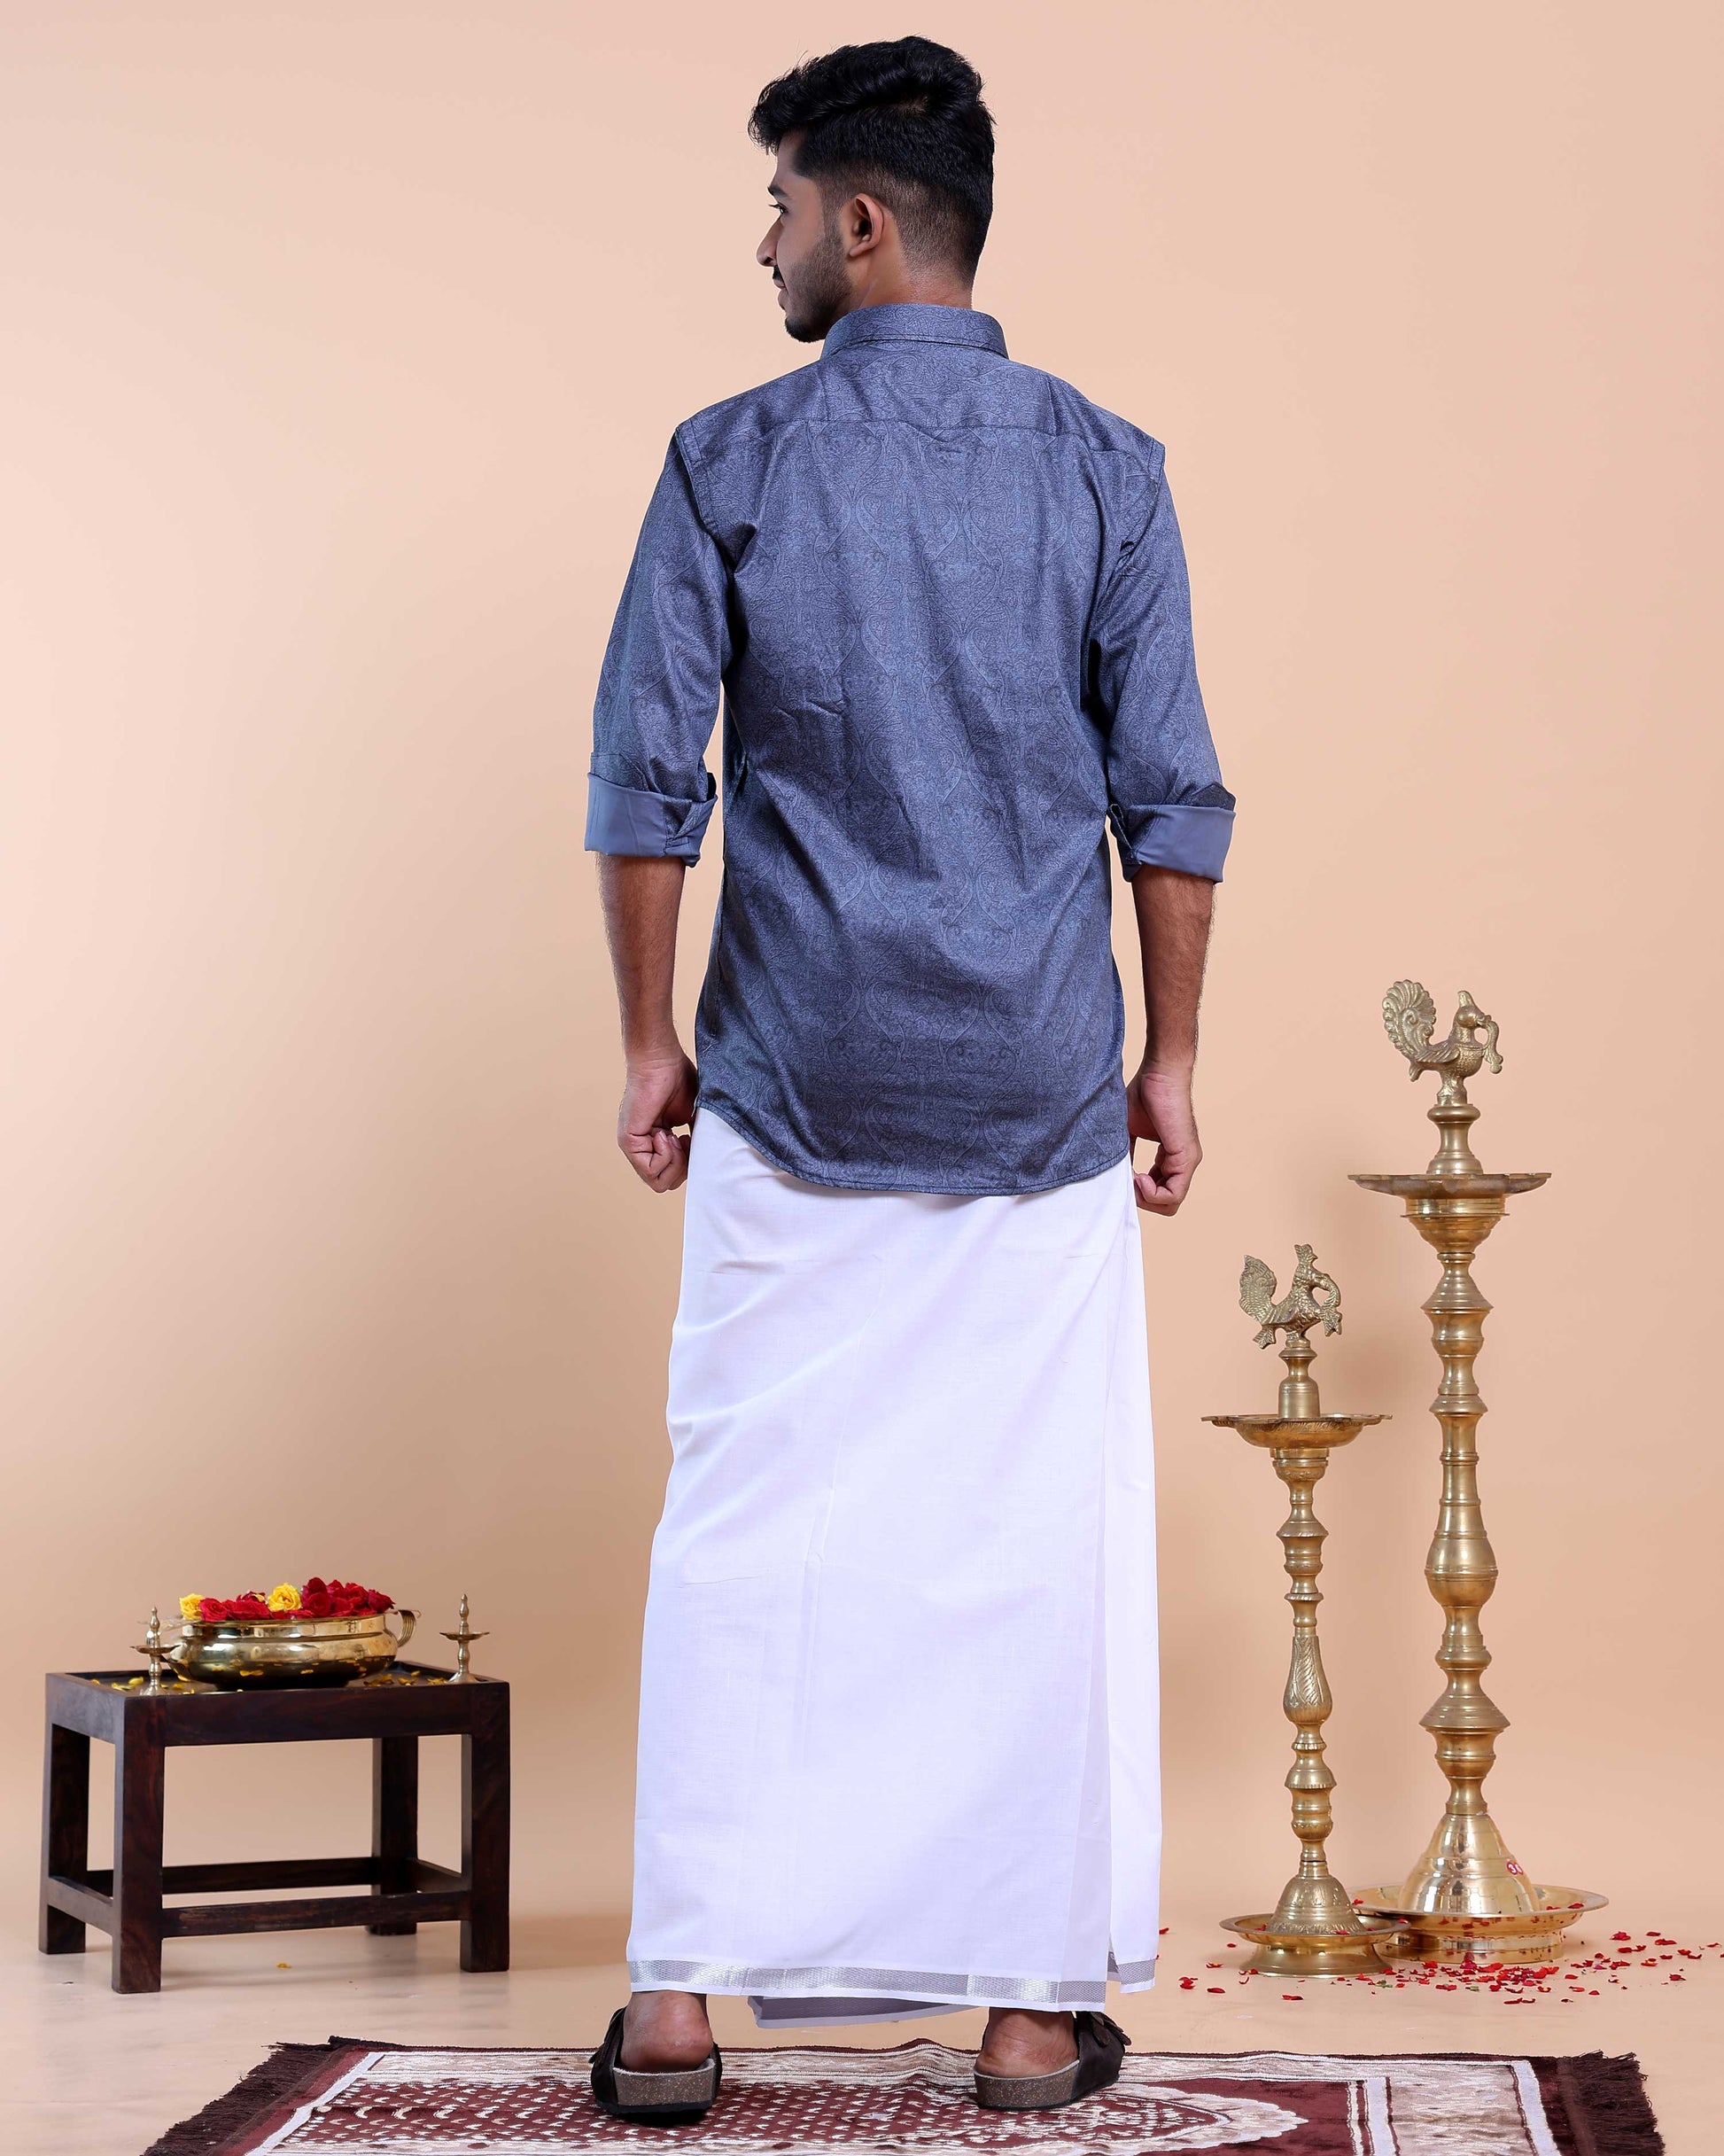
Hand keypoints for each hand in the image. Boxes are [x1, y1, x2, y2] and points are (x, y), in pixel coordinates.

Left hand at [617, 1051, 697, 1192]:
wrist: (662, 1060)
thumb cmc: (678, 1080)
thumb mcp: (694, 1119)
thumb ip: (696, 1143)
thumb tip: (705, 1163)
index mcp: (656, 1142)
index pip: (672, 1174)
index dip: (688, 1164)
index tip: (691, 1139)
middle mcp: (642, 1147)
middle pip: (666, 1182)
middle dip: (683, 1167)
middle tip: (685, 1140)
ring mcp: (633, 1146)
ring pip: (657, 1181)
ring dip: (675, 1162)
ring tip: (675, 1136)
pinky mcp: (628, 1141)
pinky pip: (650, 1170)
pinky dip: (665, 1156)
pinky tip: (667, 1134)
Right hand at [1126, 1061, 1201, 1215]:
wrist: (1160, 1073)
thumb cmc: (1144, 1095)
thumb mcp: (1128, 1132)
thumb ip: (1125, 1155)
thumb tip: (1113, 1177)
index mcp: (1171, 1158)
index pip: (1159, 1191)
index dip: (1137, 1191)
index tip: (1121, 1177)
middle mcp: (1183, 1163)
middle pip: (1165, 1203)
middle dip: (1140, 1199)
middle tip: (1124, 1182)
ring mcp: (1188, 1162)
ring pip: (1170, 1203)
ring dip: (1144, 1198)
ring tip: (1130, 1178)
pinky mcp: (1187, 1158)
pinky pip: (1173, 1195)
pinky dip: (1151, 1194)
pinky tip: (1137, 1177)